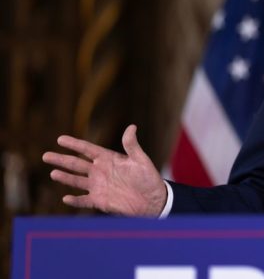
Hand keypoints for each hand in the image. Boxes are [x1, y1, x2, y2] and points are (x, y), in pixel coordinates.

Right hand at [43, 124, 166, 216]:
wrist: (153, 200)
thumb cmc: (149, 178)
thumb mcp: (140, 160)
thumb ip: (132, 145)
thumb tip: (131, 127)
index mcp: (108, 159)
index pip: (87, 149)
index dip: (74, 144)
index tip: (60, 139)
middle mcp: (100, 171)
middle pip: (76, 164)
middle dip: (61, 159)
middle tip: (46, 155)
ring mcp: (98, 186)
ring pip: (76, 181)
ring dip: (65, 177)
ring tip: (53, 173)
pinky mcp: (100, 201)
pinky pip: (83, 201)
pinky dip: (75, 201)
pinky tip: (65, 198)